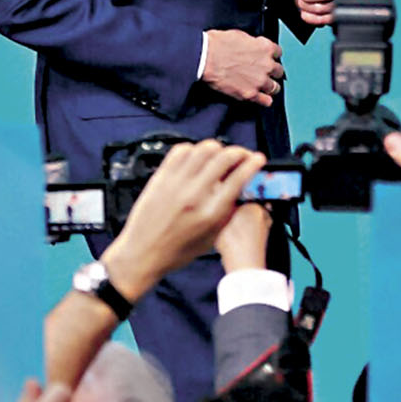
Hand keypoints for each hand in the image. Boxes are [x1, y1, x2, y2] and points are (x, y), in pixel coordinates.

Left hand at [105, 140, 265, 299]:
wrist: (143, 253)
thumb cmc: (175, 250)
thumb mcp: (212, 236)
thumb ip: (228, 212)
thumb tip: (241, 190)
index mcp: (210, 213)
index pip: (238, 178)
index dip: (253, 163)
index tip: (257, 159)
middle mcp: (194, 195)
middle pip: (224, 157)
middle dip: (239, 152)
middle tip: (241, 155)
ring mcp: (176, 184)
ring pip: (203, 148)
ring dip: (217, 148)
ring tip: (220, 154)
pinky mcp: (161, 178)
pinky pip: (180, 151)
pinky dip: (193, 149)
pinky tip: (196, 157)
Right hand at [203, 29, 282, 106]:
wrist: (204, 58)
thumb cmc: (217, 44)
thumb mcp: (240, 35)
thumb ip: (253, 44)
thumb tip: (253, 48)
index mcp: (265, 48)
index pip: (278, 53)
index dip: (271, 56)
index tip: (266, 58)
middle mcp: (266, 65)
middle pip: (278, 71)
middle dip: (271, 71)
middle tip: (263, 72)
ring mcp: (259, 81)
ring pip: (275, 87)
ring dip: (269, 86)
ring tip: (262, 86)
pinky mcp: (250, 94)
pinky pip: (266, 101)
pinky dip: (264, 99)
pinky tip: (259, 97)